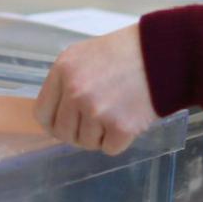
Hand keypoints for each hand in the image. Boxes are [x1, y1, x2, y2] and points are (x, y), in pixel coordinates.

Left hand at [35, 25, 156, 155]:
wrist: (160, 53)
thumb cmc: (123, 52)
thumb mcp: (83, 55)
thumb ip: (65, 81)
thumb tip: (56, 113)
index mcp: (63, 71)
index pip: (42, 113)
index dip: (53, 121)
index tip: (65, 123)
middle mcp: (75, 92)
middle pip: (63, 133)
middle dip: (77, 131)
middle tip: (95, 121)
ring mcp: (97, 111)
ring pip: (86, 143)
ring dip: (100, 135)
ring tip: (116, 113)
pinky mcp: (120, 127)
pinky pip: (109, 148)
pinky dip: (119, 140)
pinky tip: (128, 119)